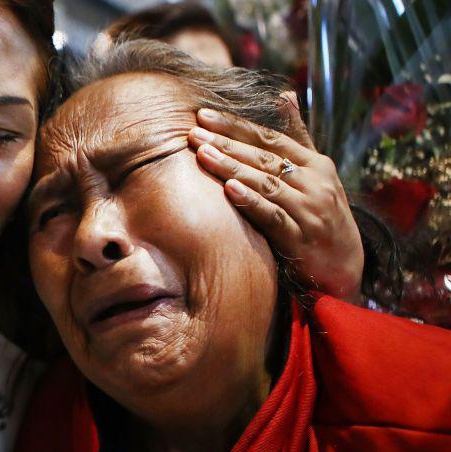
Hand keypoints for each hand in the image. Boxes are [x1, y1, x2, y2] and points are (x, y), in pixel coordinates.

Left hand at [189, 93, 364, 302]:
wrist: (345, 268)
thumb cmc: (322, 215)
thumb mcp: (316, 174)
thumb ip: (298, 136)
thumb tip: (284, 94)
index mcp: (316, 164)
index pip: (271, 138)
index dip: (237, 126)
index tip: (204, 115)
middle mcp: (315, 183)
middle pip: (264, 158)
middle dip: (227, 143)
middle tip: (194, 132)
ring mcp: (309, 210)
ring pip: (266, 183)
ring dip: (232, 168)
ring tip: (202, 154)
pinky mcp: (302, 238)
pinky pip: (273, 216)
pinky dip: (252, 202)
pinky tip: (229, 189)